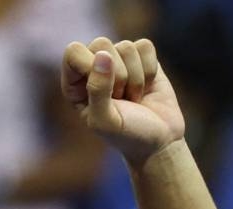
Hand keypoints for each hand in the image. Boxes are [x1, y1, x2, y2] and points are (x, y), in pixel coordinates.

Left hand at [62, 38, 184, 166]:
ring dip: (135, 78)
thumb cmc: (127, 135)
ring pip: (126, 46)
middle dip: (117, 75)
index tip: (105, 90)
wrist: (159, 140)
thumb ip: (97, 89)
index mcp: (74, 84)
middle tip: (121, 99)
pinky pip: (145, 46)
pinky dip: (150, 71)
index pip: (73, 52)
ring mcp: (118, 60)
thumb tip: (102, 55)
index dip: (90, 65)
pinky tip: (146, 88)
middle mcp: (93, 67)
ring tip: (133, 98)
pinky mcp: (141, 57)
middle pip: (101, 44)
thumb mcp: (105, 121)